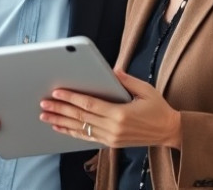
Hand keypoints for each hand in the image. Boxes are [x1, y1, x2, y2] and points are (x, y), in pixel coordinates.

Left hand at [38, 70, 181, 149]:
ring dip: (61, 122)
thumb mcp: (145, 90)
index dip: (72, 98)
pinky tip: (60, 127)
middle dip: (60, 109)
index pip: (90, 105)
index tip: (57, 93)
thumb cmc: (158, 108)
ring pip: (80, 129)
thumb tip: (112, 69)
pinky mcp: (110, 143)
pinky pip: (86, 137)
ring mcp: (111, 137)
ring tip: (45, 116)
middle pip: (81, 117)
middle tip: (43, 104)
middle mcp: (113, 128)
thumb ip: (126, 80)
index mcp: (121, 114)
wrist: (168, 132)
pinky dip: (71, 132)